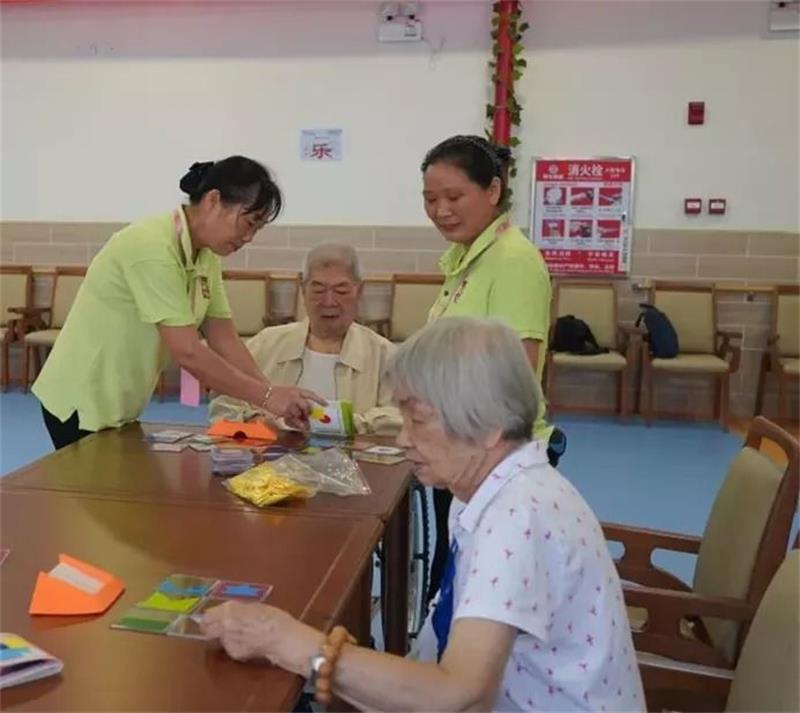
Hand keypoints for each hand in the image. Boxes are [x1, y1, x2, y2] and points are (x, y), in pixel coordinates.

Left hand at [199, 600, 321, 673]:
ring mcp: (228, 641)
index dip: (210, 616)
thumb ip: (237, 609)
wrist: (281, 638)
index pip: (207, 615)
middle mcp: (225, 625)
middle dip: (210, 627)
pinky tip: (247, 641)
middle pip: (206, 629)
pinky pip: (229, 647)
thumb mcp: (254, 606)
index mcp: (230, 610)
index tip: (213, 616)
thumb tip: (227, 611)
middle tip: (217, 626)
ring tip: (242, 633)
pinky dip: (235, 644)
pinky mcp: (234, 653)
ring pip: (219, 638)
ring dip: (225, 635)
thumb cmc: (273, 618)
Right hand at [265, 386, 325, 429]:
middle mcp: (295, 396)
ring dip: (297, 416)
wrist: (266, 394)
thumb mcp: (291, 391)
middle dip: (307, 412)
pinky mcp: (285, 411)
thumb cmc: (279, 393)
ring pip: (299, 414)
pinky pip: (292, 419)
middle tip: (304, 415)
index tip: (326, 405)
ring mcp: (290, 404)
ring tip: (290, 412)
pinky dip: (292, 420)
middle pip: (307, 407)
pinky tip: (287, 416)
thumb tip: (308, 409)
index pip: (311, 395)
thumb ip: (300, 399)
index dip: (319, 400)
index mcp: (298, 390)